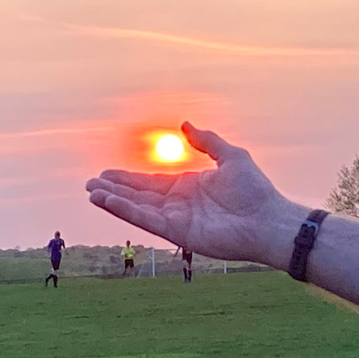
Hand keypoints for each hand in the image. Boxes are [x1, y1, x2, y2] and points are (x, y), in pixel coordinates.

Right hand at [86, 122, 301, 265]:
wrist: (268, 219)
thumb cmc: (255, 190)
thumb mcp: (230, 156)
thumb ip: (206, 141)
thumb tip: (185, 124)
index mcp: (188, 186)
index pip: (150, 182)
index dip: (127, 178)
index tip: (105, 174)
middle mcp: (178, 203)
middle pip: (138, 195)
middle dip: (114, 189)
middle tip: (90, 183)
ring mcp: (177, 219)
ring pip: (138, 208)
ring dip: (114, 201)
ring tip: (92, 193)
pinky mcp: (179, 233)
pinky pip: (148, 220)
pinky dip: (127, 211)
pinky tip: (109, 202)